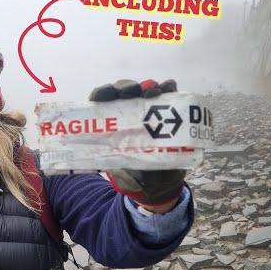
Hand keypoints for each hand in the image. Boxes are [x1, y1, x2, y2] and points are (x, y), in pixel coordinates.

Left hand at [89, 79, 185, 210]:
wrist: (157, 182)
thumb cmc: (135, 174)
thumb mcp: (125, 170)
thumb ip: (127, 166)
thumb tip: (134, 171)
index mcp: (110, 123)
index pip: (100, 101)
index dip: (102, 94)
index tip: (107, 96)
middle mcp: (126, 112)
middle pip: (122, 91)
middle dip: (126, 88)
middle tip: (134, 92)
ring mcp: (145, 109)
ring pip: (143, 90)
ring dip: (148, 87)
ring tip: (155, 92)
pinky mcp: (165, 111)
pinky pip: (166, 95)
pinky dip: (168, 88)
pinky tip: (170, 87)